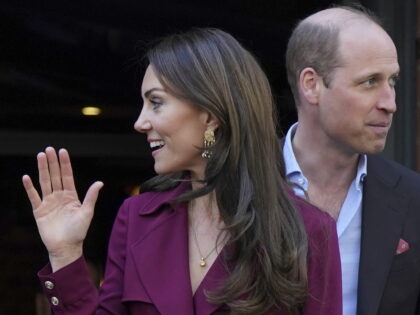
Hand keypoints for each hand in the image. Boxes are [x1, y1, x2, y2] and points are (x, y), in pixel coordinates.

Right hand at [22, 147, 102, 270]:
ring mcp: (49, 203)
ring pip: (45, 182)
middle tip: (49, 149)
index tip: (62, 151)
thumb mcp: (87, 212)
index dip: (65, 164)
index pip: (67, 176)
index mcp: (72, 196)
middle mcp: (59, 197)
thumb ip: (91, 197)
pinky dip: (30, 187)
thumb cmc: (79, 231)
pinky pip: (34, 197)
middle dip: (52, 163)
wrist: (66, 247)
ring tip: (40, 156)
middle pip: (55, 176)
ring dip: (42, 169)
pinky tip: (26, 177)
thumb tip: (100, 182)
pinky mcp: (39, 211)